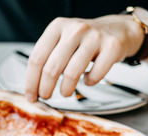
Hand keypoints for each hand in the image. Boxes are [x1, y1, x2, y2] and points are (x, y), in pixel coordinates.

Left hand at [23, 15, 143, 101]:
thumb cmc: (85, 40)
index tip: (31, 95)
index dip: (31, 81)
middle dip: (46, 89)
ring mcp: (94, 37)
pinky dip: (89, 83)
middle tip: (46, 96)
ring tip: (66, 92)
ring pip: (72, 74)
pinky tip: (88, 79)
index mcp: (57, 26)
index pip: (37, 58)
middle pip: (51, 68)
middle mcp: (75, 29)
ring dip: (66, 89)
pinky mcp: (112, 47)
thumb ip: (48, 58)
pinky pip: (95, 75)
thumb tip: (33, 88)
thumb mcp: (62, 40)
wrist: (117, 30)